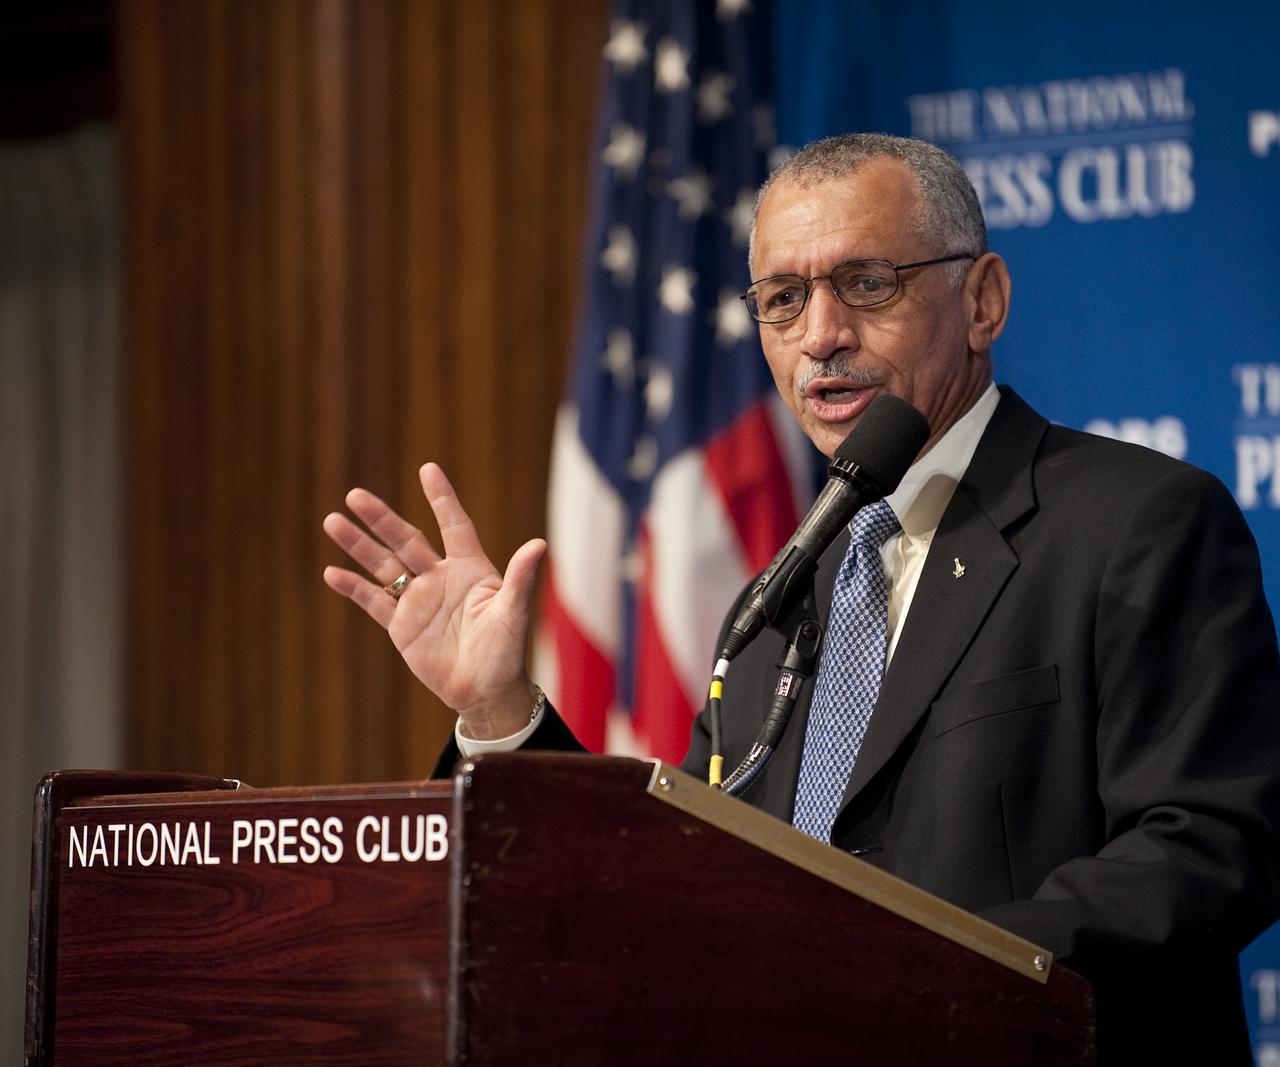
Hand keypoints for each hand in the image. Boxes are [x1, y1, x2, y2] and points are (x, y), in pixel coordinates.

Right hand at [322, 462, 545, 739]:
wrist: (485, 691)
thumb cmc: (507, 651)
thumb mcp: (513, 613)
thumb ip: (520, 578)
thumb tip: (539, 544)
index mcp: (470, 569)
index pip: (454, 525)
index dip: (442, 499)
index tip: (427, 469)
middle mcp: (440, 578)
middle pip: (406, 540)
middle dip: (381, 518)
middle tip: (355, 495)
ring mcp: (418, 600)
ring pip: (383, 565)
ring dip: (359, 545)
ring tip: (333, 521)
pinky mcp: (402, 626)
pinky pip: (373, 601)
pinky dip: (353, 587)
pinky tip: (331, 573)